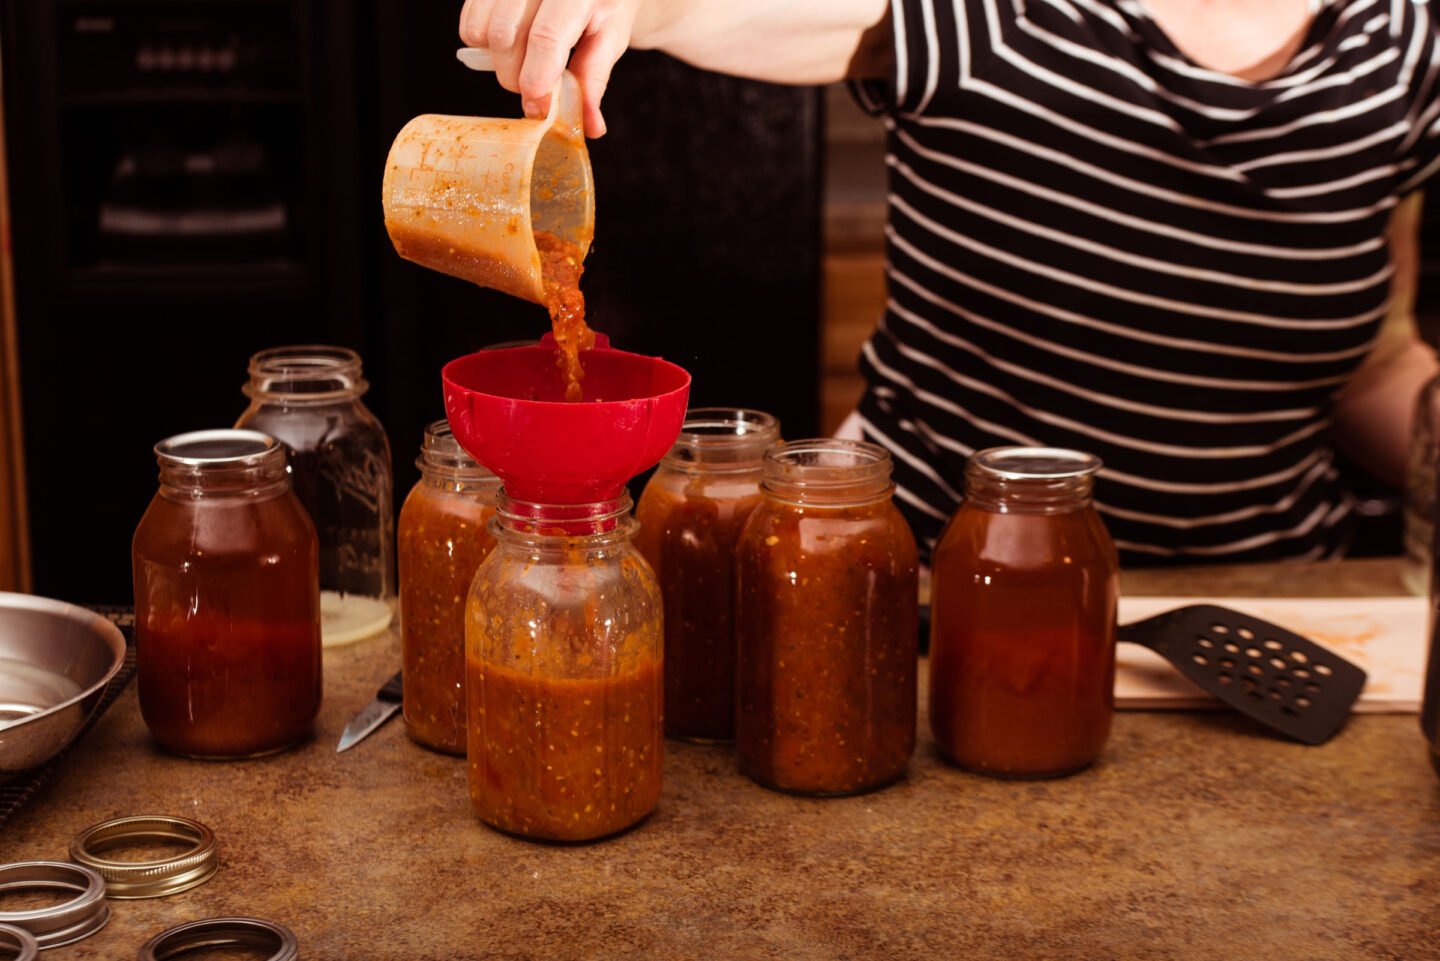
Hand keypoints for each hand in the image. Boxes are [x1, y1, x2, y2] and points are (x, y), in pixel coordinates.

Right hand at [459, 0, 646, 137]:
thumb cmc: (600, 4)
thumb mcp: (608, 39)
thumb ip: (593, 80)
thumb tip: (590, 126)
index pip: (546, 37)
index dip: (537, 78)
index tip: (538, 106)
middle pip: (505, 36)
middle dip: (515, 77)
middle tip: (535, 87)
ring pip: (482, 31)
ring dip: (497, 62)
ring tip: (523, 62)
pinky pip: (469, 22)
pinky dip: (482, 45)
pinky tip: (508, 44)